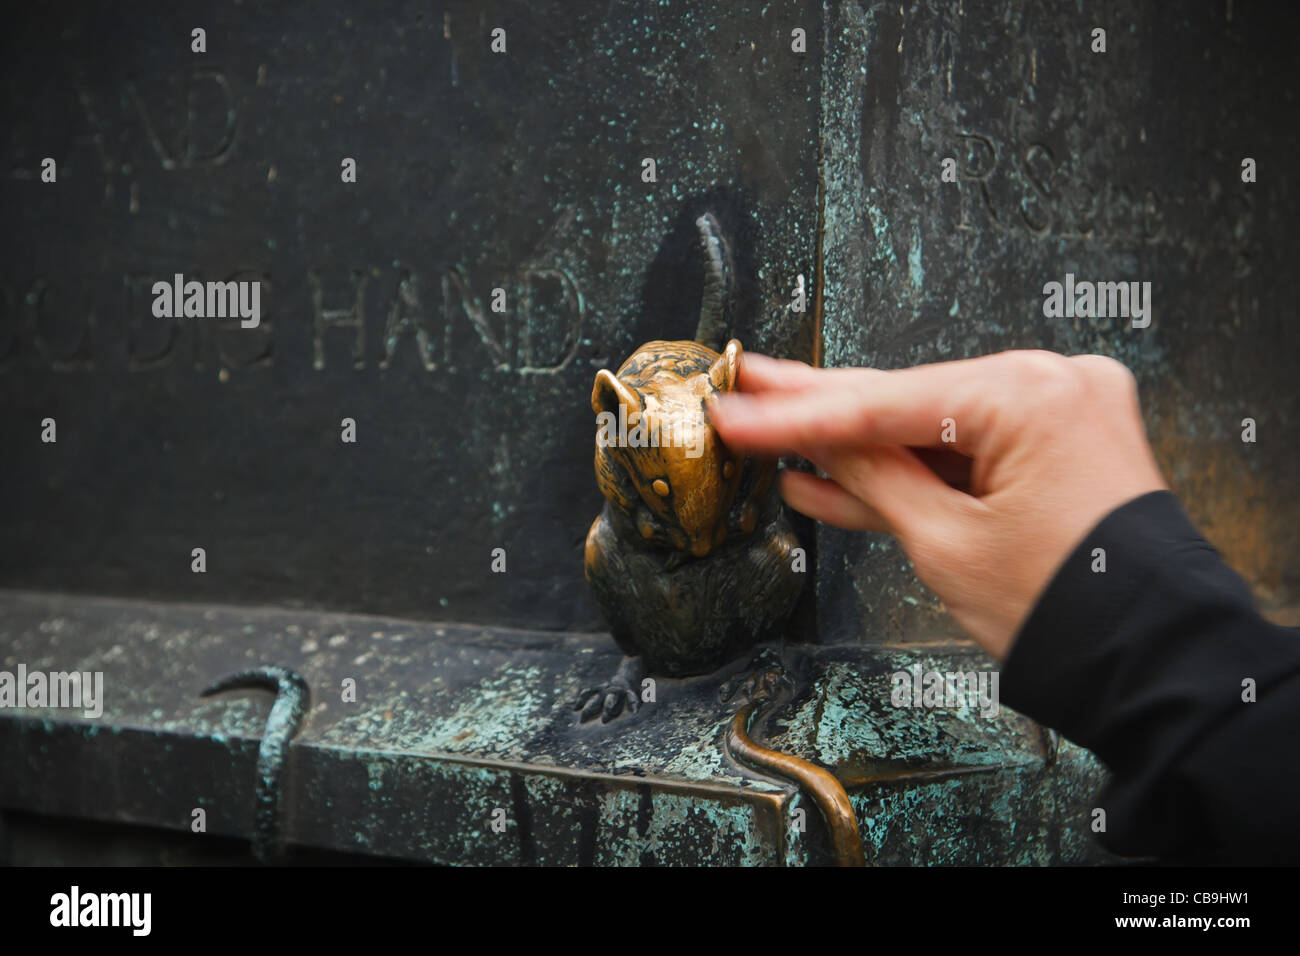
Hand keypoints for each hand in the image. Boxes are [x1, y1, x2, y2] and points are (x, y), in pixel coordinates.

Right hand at [708, 350, 1167, 659]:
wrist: (1152, 661)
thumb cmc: (1069, 608)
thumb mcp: (943, 542)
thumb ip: (870, 476)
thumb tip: (814, 438)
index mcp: (1030, 395)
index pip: (882, 404)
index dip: (796, 415)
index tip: (737, 410)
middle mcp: (1051, 384)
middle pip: (907, 401)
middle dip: (821, 409)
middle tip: (748, 390)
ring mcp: (1058, 412)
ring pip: (931, 430)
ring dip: (859, 450)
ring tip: (774, 437)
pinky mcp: (1056, 445)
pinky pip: (965, 451)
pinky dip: (911, 472)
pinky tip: (835, 476)